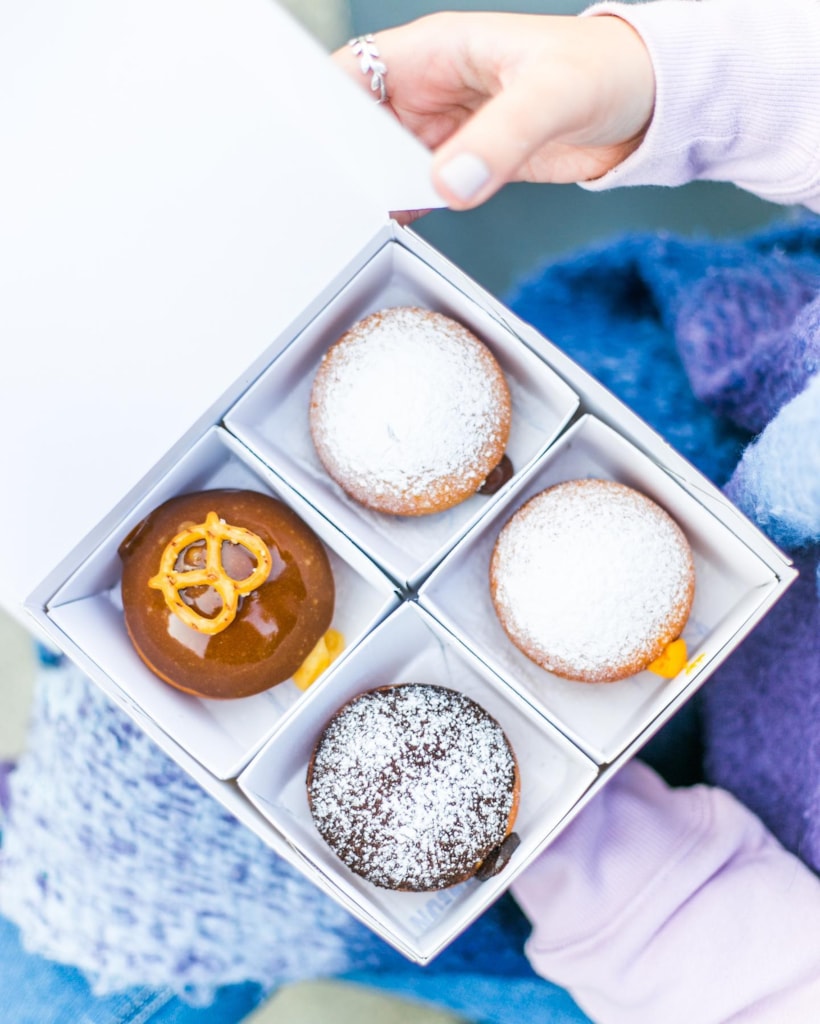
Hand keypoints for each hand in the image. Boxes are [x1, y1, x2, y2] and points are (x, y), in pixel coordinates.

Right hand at [335, 12, 654, 210]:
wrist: (643, 105)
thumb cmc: (604, 70)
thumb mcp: (551, 97)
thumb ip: (501, 138)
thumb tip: (450, 185)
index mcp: (436, 51)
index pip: (354, 72)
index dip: (323, 110)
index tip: (308, 157)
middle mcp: (432, 89)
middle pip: (360, 126)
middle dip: (343, 162)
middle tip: (329, 206)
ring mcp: (446, 129)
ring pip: (385, 161)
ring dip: (372, 190)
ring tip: (352, 226)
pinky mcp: (466, 163)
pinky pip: (418, 188)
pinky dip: (404, 209)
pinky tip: (395, 230)